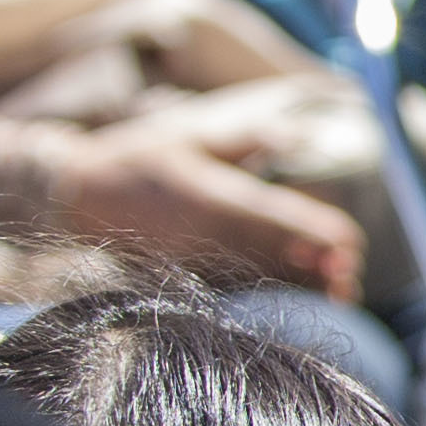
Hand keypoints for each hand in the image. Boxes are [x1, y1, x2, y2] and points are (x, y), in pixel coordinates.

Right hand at [44, 128, 365, 296]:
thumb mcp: (190, 135)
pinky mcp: (181, 270)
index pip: (277, 216)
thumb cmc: (138, 156)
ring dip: (298, 281)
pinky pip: (231, 279)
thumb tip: (294, 136)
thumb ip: (246, 140)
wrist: (75, 194)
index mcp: (214, 193)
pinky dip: (264, 284)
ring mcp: (194, 255)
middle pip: (275, 252)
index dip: (317, 232)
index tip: (350, 243)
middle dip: (317, 265)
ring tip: (338, 290)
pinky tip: (293, 288)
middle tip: (351, 274)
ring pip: (258, 270)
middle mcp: (208, 230)